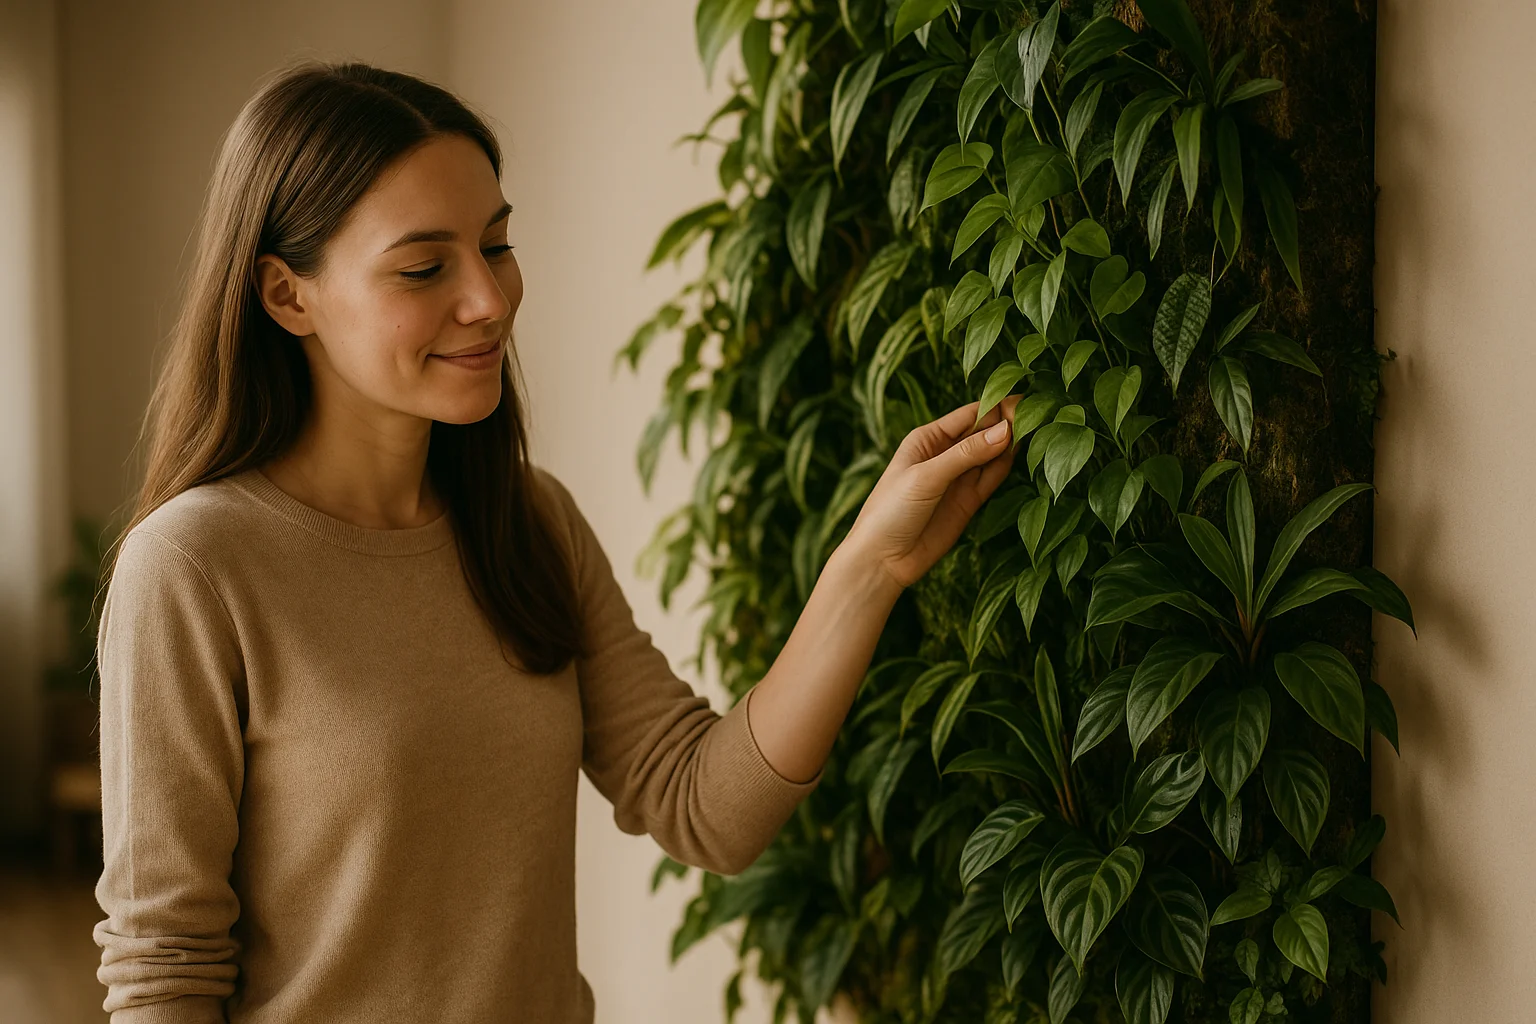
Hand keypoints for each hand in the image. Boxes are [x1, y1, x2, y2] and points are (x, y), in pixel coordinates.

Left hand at [840, 395, 1021, 591]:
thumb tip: (1006, 430)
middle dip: (1008, 422)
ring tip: (1041, 428)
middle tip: (1040, 413)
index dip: (996, 406)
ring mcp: (958, 478)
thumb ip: (966, 455)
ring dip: (1012, 442)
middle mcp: (945, 454)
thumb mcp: (926, 477)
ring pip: (991, 453)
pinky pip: (992, 477)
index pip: (969, 414)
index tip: (1026, 400)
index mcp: (927, 439)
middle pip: (983, 432)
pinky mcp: (969, 501)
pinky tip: (1025, 452)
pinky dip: (1008, 466)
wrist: (882, 560)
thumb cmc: (891, 511)